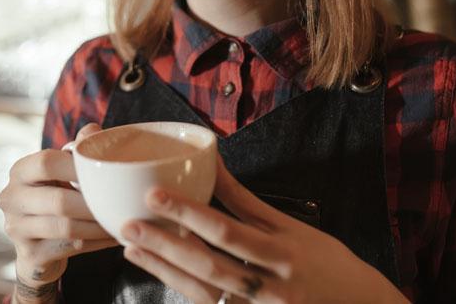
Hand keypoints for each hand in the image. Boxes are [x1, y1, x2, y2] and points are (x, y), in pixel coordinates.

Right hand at [0, 123, 117, 295]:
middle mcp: (10, 198)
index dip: (77, 167)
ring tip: (120, 221)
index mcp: (20, 171)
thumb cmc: (55, 198)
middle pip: (58, 201)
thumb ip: (76, 149)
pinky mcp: (29, 254)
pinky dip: (97, 242)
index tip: (104, 174)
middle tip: (119, 203)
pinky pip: (70, 248)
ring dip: (97, 225)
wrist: (37, 246)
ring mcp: (16, 228)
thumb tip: (94, 130)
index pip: (46, 163)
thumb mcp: (62, 172)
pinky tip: (112, 237)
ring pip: (65, 227)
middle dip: (93, 204)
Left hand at [120, 153, 408, 303]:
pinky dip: (183, 290)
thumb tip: (214, 164)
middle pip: (209, 266)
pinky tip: (159, 273)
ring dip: (165, 270)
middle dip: (165, 246)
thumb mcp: (294, 229)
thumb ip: (249, 202)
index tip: (154, 194)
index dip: (188, 214)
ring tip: (131, 248)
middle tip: (128, 225)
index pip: (228, 232)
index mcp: (283, 255)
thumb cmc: (328, 265)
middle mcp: (271, 288)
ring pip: (204, 293)